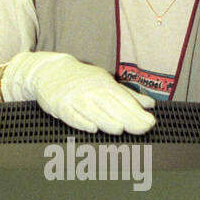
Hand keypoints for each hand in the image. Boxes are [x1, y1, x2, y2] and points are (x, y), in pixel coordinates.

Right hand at [2, 51, 155, 134]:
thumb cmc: (81, 80)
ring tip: (120, 129)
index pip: (124, 99)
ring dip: (106, 119)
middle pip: (111, 105)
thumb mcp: (104, 82)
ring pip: (93, 110)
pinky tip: (91, 128)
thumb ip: (127, 95)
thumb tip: (150, 104)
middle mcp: (91, 89)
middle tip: (143, 128)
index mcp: (104, 83)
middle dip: (128, 117)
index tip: (150, 122)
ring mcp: (74, 97)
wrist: (49, 70)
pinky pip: (71, 115)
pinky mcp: (59, 105)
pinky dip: (81, 121)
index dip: (137, 112)